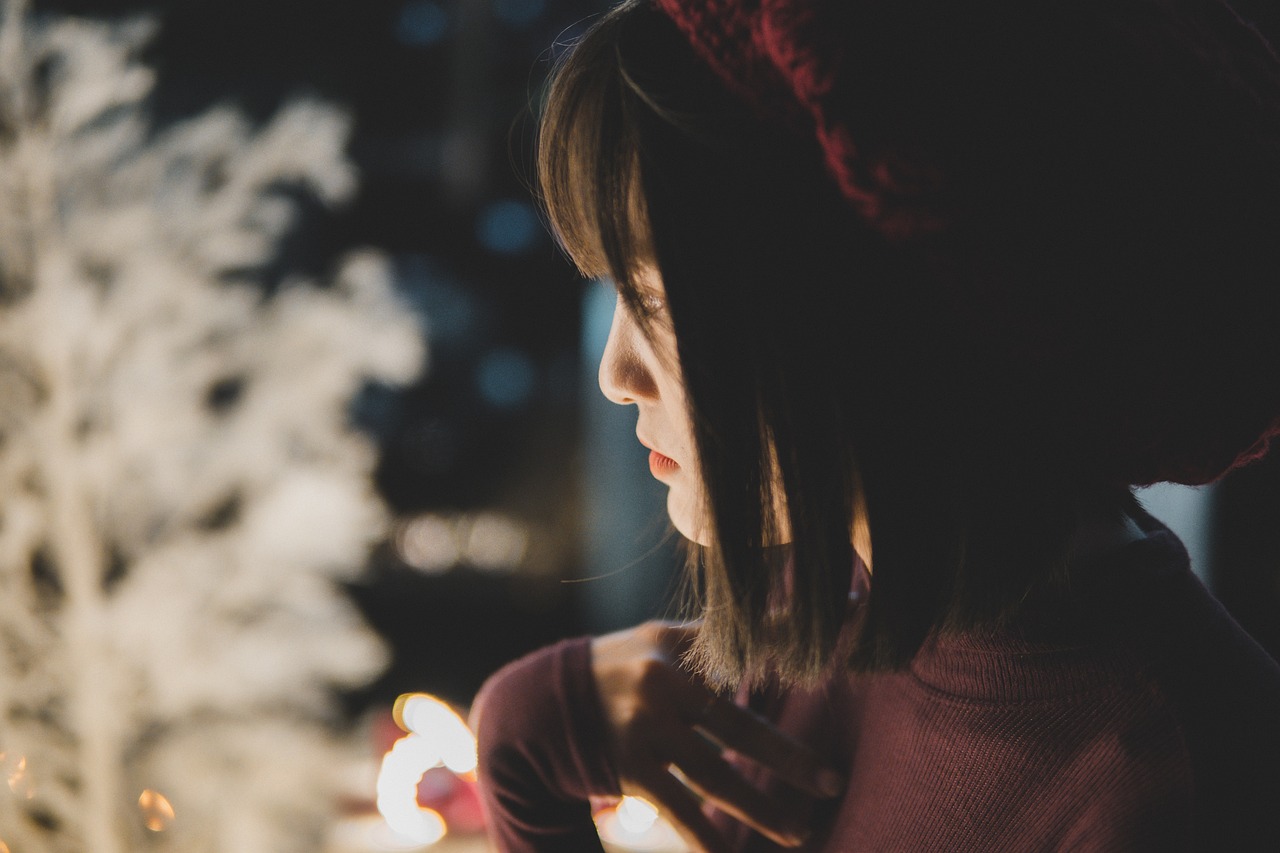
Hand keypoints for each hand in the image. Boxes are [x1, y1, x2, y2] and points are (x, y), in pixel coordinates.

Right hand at [591, 621, 843, 851]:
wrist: (542, 703)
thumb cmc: (621, 669)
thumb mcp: (659, 640)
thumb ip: (712, 641)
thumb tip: (785, 625)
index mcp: (674, 643)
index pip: (740, 642)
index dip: (787, 639)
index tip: (845, 622)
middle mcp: (661, 681)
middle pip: (738, 725)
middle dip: (789, 759)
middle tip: (831, 781)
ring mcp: (643, 727)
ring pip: (714, 775)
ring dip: (759, 809)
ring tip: (797, 831)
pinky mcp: (627, 767)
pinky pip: (676, 808)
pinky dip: (703, 837)